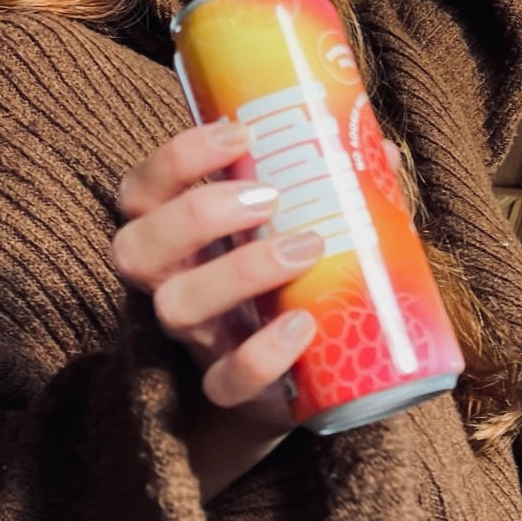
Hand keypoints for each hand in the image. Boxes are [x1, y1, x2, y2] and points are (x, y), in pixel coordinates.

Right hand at [113, 120, 325, 500]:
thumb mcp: (288, 229)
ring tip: (307, 247)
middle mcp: (169, 283)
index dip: (177, 158)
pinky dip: (261, 355)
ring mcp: (193, 337)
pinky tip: (303, 323)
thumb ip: (325, 189)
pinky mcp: (225, 387)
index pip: (141, 190)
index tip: (241, 133)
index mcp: (176, 235)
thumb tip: (385, 151)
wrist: (291, 380)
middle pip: (136, 246)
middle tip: (270, 197)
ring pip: (175, 306)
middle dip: (198, 213)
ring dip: (238, 270)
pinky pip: (224, 381)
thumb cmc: (285, 281)